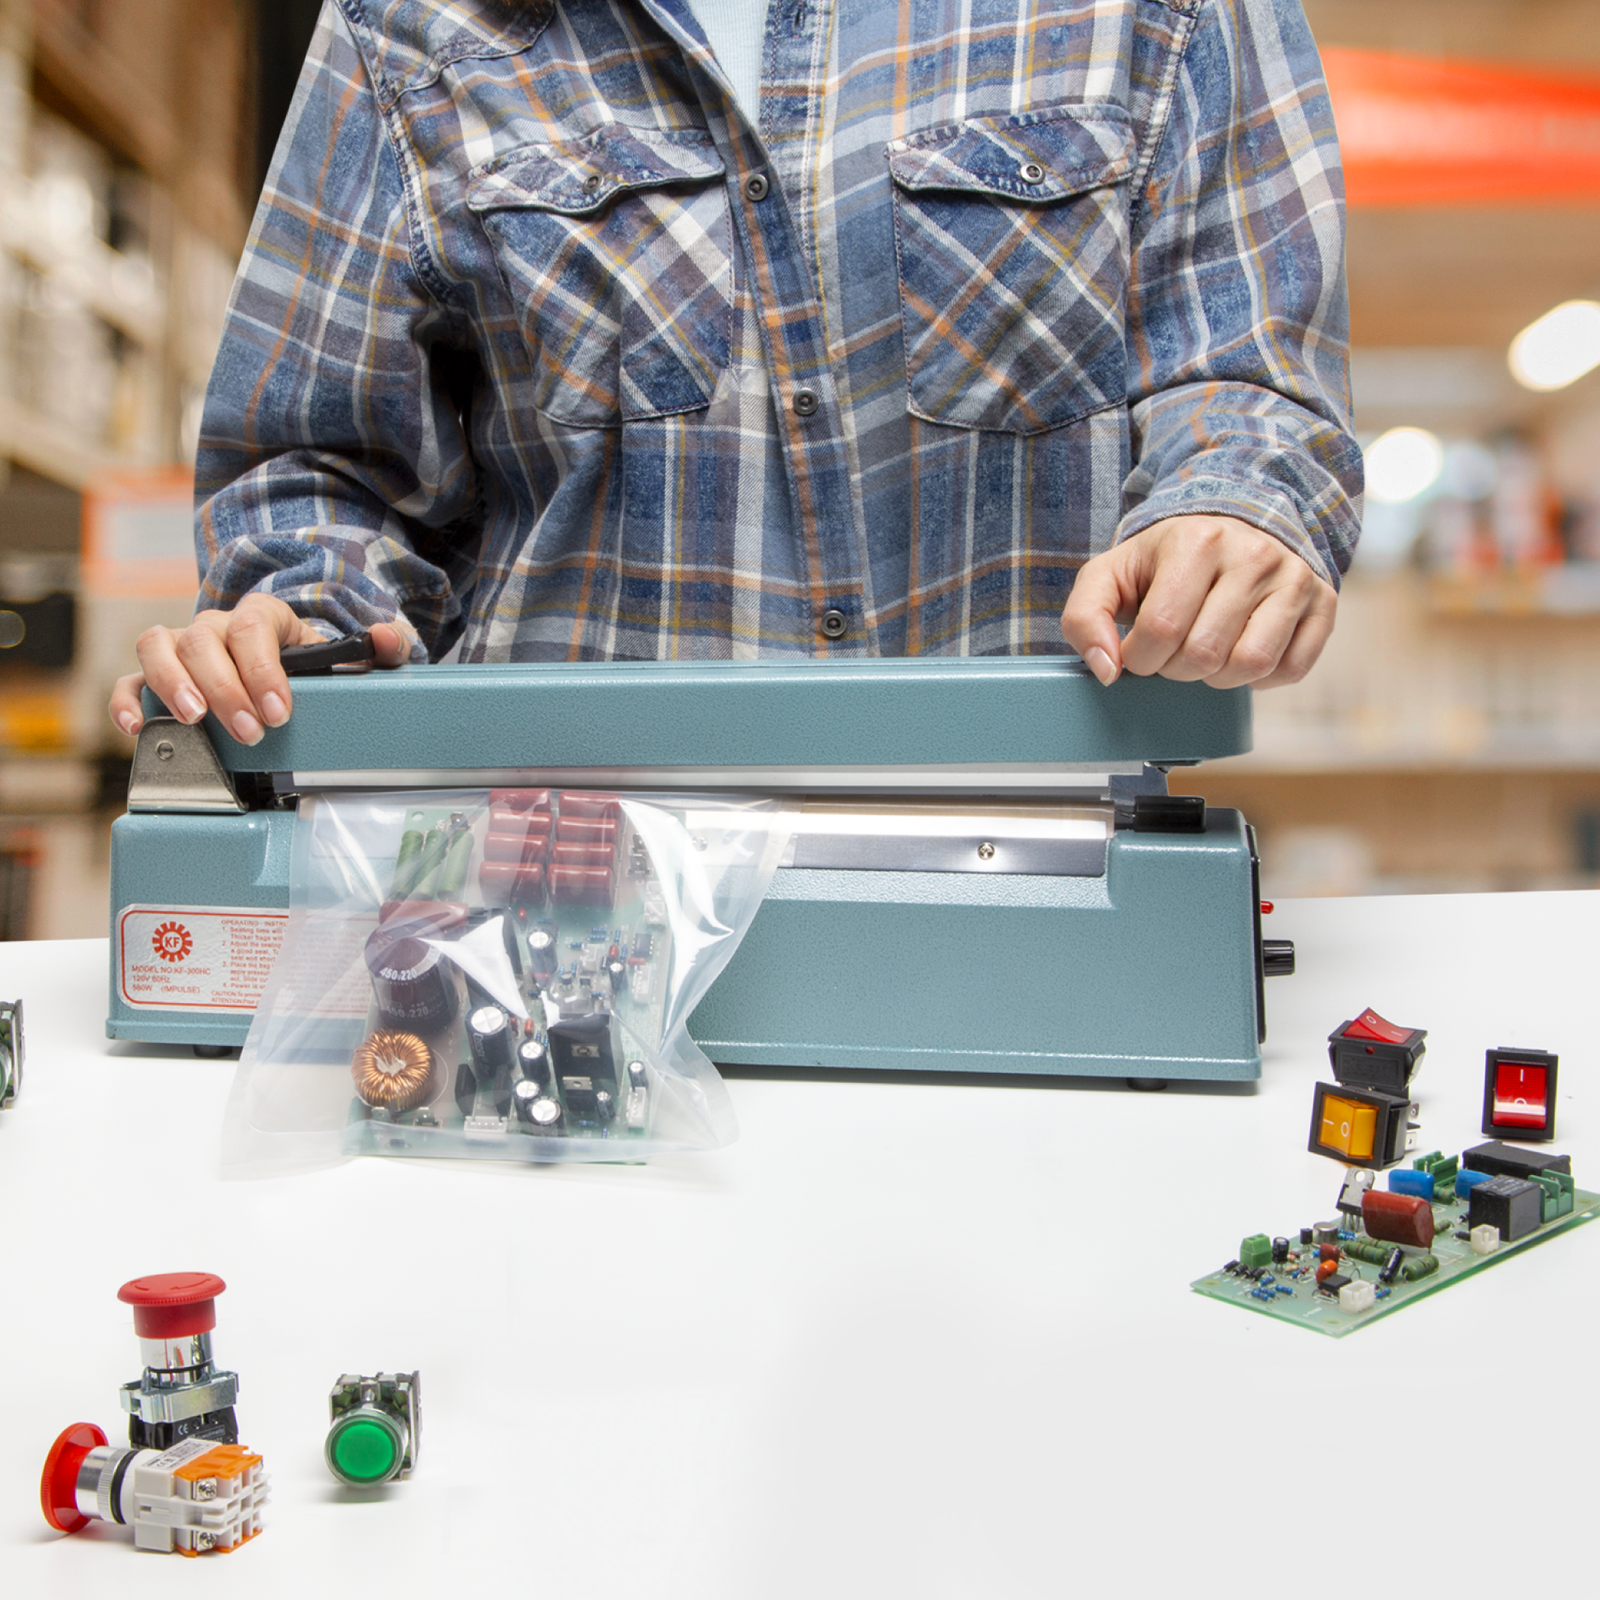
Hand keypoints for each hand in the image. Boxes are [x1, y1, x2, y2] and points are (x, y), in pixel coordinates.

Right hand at [108, 593, 408, 744]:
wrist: (281, 671)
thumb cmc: (310, 665)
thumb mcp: (351, 656)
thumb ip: (379, 647)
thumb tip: (389, 640)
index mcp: (261, 615)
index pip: (253, 628)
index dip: (262, 669)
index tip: (280, 711)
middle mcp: (215, 626)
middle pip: (204, 641)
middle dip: (226, 690)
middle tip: (251, 732)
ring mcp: (181, 648)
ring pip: (157, 647)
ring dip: (172, 684)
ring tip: (194, 720)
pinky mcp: (157, 676)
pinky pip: (128, 680)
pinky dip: (127, 701)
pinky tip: (140, 728)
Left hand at [1060, 515, 1335, 689]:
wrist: (1233, 522)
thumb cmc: (1167, 558)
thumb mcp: (1111, 574)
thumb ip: (1085, 618)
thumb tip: (1106, 671)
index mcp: (1196, 541)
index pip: (1160, 631)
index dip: (1140, 658)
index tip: (1138, 648)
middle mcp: (1253, 554)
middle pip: (1203, 654)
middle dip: (1175, 669)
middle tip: (1172, 649)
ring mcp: (1293, 578)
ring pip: (1249, 665)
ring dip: (1217, 677)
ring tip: (1206, 652)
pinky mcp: (1323, 602)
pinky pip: (1291, 669)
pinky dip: (1261, 678)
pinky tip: (1241, 651)